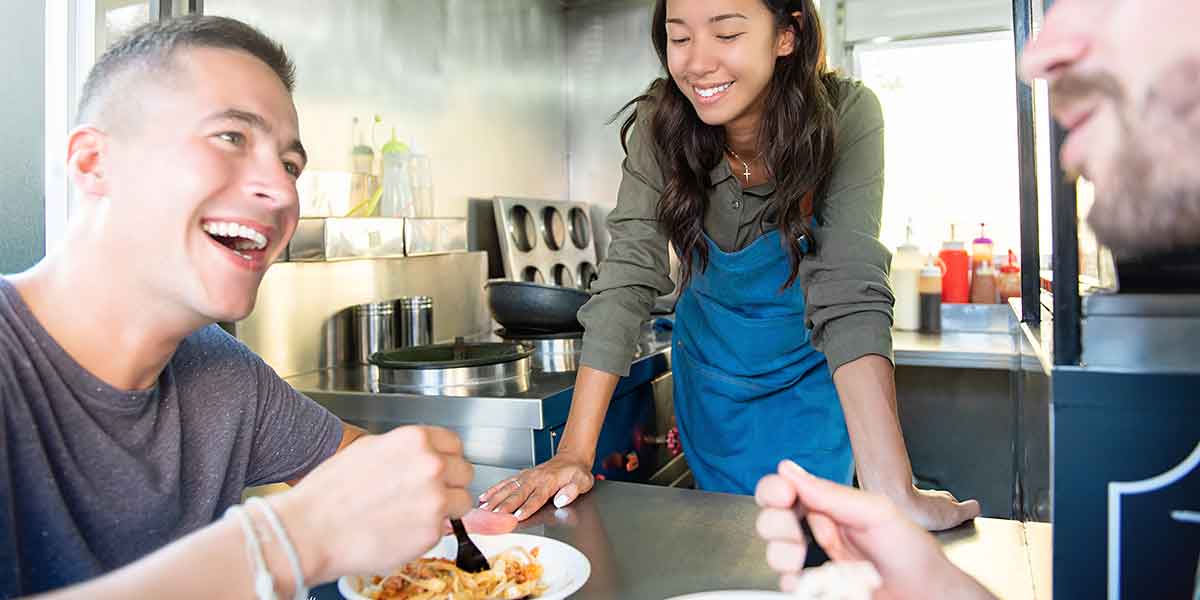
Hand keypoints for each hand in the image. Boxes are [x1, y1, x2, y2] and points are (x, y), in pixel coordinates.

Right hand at [272, 426, 474, 581]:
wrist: (311, 530)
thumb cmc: (330, 493)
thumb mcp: (368, 450)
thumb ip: (404, 451)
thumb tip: (422, 455)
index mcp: (415, 440)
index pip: (454, 443)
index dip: (446, 458)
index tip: (441, 468)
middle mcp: (431, 466)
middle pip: (464, 472)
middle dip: (450, 483)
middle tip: (427, 494)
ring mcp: (435, 499)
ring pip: (463, 502)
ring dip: (447, 508)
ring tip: (417, 514)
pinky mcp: (432, 532)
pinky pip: (445, 530)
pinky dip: (429, 532)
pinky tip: (403, 530)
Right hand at [477, 452, 593, 520]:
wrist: (571, 458)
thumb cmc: (576, 472)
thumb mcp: (583, 481)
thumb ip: (572, 491)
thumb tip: (561, 500)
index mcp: (550, 481)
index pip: (537, 497)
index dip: (527, 507)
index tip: (517, 516)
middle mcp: (535, 478)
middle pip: (518, 494)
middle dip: (505, 505)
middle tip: (493, 516)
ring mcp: (526, 476)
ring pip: (508, 488)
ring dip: (495, 499)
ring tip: (484, 509)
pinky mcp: (521, 476)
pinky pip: (505, 482)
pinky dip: (493, 489)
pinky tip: (484, 497)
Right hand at [755, 460, 995, 599]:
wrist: (927, 595)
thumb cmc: (912, 553)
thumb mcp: (876, 513)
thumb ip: (831, 494)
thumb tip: (790, 471)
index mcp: (828, 506)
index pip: (785, 490)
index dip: (775, 490)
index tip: (783, 495)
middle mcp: (817, 532)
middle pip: (771, 520)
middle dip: (776, 524)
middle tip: (795, 534)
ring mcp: (815, 561)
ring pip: (774, 553)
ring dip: (782, 554)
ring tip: (802, 559)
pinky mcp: (815, 588)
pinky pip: (787, 584)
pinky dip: (791, 582)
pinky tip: (807, 580)